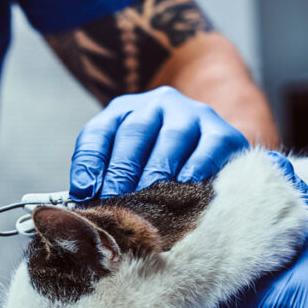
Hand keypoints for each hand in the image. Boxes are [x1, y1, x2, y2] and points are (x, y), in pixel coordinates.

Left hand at [69, 87, 248, 200]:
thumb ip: (105, 178)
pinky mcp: (223, 132)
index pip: (99, 132)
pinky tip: (186, 185)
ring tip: (147, 200)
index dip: (89, 163)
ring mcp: (192, 114)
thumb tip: (84, 199)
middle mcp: (157, 105)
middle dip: (122, 171)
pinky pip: (209, 147)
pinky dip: (196, 167)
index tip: (84, 192)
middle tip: (116, 203)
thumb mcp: (128, 167)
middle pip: (134, 133)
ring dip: (157, 171)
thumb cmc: (160, 170)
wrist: (214, 154)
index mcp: (125, 111)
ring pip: (171, 138)